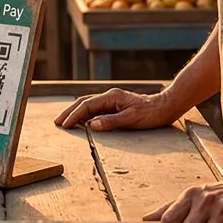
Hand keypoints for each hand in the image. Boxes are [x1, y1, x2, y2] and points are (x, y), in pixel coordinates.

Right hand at [54, 88, 181, 130]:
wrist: (164, 107)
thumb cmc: (150, 114)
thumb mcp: (131, 119)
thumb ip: (111, 121)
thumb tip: (91, 124)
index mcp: (111, 97)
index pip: (87, 106)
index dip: (74, 116)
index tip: (64, 125)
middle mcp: (109, 96)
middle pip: (83, 102)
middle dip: (69, 112)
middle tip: (57, 122)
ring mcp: (112, 100)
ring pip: (88, 104)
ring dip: (75, 112)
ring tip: (64, 121)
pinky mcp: (115, 105)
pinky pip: (95, 108)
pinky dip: (84, 114)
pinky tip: (81, 121)